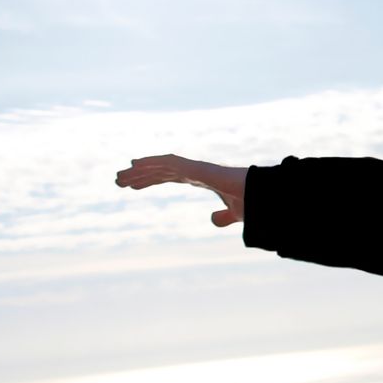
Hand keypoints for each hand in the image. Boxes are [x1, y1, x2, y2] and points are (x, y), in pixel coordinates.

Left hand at [116, 154, 248, 227]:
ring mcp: (197, 168)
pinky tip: (136, 165)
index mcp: (201, 179)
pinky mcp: (198, 169)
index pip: (170, 177)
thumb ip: (223, 216)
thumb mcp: (234, 214)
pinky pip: (171, 163)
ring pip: (161, 166)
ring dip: (139, 170)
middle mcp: (196, 171)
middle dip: (139, 175)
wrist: (264, 198)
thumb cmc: (253, 202)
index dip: (151, 180)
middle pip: (161, 171)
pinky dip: (152, 162)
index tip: (133, 186)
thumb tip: (212, 220)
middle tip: (118, 181)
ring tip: (119, 177)